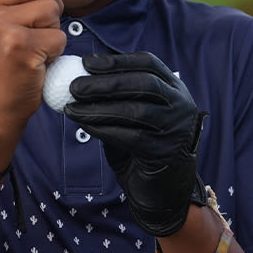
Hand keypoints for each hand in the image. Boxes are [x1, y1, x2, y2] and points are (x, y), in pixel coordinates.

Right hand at [0, 0, 65, 133]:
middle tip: (30, 33)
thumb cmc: (4, 61)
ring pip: (52, 8)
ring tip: (30, 49)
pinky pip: (58, 37)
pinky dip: (54, 53)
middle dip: (48, 7)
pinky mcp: (18, 45)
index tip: (21, 16)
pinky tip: (34, 64)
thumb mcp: (6, 17)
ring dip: (51, 32)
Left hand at [63, 51, 207, 236]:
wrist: (164, 191)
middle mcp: (181, 105)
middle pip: (143, 83)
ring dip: (99, 108)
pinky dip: (104, 129)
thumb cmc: (142, 146)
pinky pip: (131, 137)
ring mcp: (177, 129)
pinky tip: (84, 126)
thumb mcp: (133, 114)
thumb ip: (117, 97)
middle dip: (105, 82)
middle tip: (74, 86)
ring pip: (136, 110)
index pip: (148, 63)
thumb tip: (80, 78)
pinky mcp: (165, 152)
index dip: (116, 61)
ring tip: (72, 108)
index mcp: (174, 88)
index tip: (87, 62)